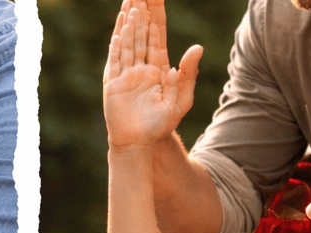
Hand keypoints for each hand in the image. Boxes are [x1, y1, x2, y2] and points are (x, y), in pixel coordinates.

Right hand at [103, 0, 202, 150]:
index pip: (157, 34)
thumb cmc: (160, 125)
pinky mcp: (115, 83)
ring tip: (131, 4)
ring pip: (128, 42)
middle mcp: (141, 66)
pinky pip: (116, 59)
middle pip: (141, 32)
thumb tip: (196, 49)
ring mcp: (127, 73)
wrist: (139, 142)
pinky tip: (119, 30)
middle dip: (141, 11)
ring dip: (129, 23)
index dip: (156, 15)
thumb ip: (189, 75)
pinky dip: (117, 44)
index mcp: (158, 66)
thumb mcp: (181, 100)